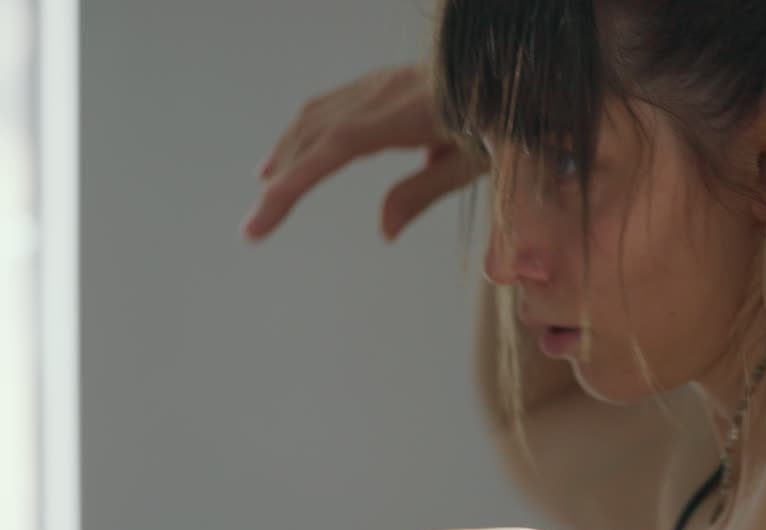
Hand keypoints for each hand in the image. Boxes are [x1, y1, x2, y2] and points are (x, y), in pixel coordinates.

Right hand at [243, 64, 483, 241]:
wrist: (512, 63)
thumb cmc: (504, 116)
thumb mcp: (474, 162)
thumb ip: (424, 192)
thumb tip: (383, 231)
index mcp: (402, 116)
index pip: (329, 152)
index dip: (290, 186)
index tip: (260, 220)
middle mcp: (379, 95)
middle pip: (312, 137)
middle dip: (279, 183)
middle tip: (253, 227)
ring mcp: (377, 85)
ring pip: (316, 117)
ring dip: (285, 152)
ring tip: (265, 187)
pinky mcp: (382, 82)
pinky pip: (330, 104)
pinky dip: (303, 129)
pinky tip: (296, 145)